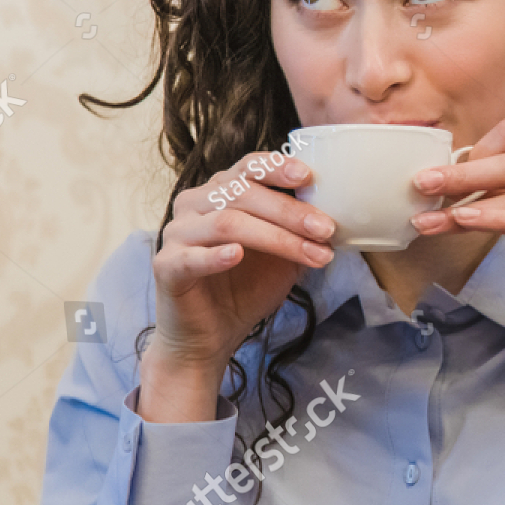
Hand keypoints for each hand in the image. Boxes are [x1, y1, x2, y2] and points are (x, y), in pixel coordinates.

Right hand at [142, 153, 334, 420]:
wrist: (211, 338)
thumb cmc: (244, 289)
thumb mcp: (283, 256)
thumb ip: (300, 232)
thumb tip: (337, 218)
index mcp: (220, 193)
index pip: (248, 167)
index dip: (277, 167)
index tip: (309, 176)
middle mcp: (194, 204)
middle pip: (243, 194)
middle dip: (290, 212)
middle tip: (325, 229)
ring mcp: (177, 233)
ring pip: (226, 223)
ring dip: (274, 237)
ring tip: (309, 253)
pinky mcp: (166, 266)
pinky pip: (190, 256)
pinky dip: (216, 255)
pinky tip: (238, 255)